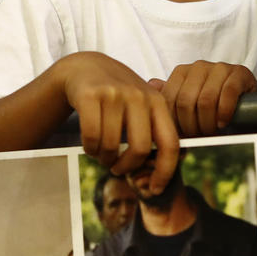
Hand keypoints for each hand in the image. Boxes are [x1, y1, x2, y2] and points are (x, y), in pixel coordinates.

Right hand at [57, 52, 177, 184]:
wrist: (85, 67)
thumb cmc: (118, 94)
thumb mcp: (143, 103)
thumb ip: (156, 128)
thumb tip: (168, 166)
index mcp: (157, 101)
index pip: (170, 143)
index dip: (166, 171)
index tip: (156, 189)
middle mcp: (138, 96)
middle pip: (140, 149)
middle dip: (127, 167)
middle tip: (117, 169)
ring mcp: (114, 94)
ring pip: (112, 146)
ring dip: (104, 158)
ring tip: (102, 154)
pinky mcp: (90, 95)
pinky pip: (92, 137)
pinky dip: (90, 149)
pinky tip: (90, 146)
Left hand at [155, 62, 256, 135]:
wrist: (247, 97)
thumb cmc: (214, 102)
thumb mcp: (190, 101)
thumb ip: (170, 97)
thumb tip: (149, 87)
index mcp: (181, 72)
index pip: (169, 100)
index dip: (175, 122)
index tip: (182, 136)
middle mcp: (199, 66)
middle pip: (186, 101)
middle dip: (191, 125)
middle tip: (198, 137)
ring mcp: (220, 67)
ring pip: (206, 100)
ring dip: (208, 122)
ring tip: (212, 132)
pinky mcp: (239, 73)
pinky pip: (228, 94)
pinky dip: (224, 112)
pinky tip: (223, 123)